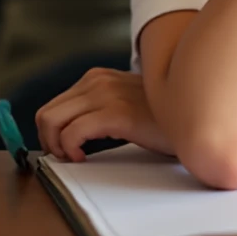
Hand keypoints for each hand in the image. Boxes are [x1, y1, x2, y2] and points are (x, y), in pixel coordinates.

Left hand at [35, 68, 172, 161]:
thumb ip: (97, 106)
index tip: (64, 149)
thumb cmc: (158, 116)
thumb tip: (65, 130)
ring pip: (52, 122)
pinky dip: (71, 150)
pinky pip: (73, 133)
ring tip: (76, 156)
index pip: (52, 106)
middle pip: (46, 114)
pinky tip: (84, 157)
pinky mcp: (116, 112)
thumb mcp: (123, 102)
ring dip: (57, 147)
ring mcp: (107, 94)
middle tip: (67, 156)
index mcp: (98, 77)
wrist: (190, 116)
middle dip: (48, 141)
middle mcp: (99, 80)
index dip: (51, 134)